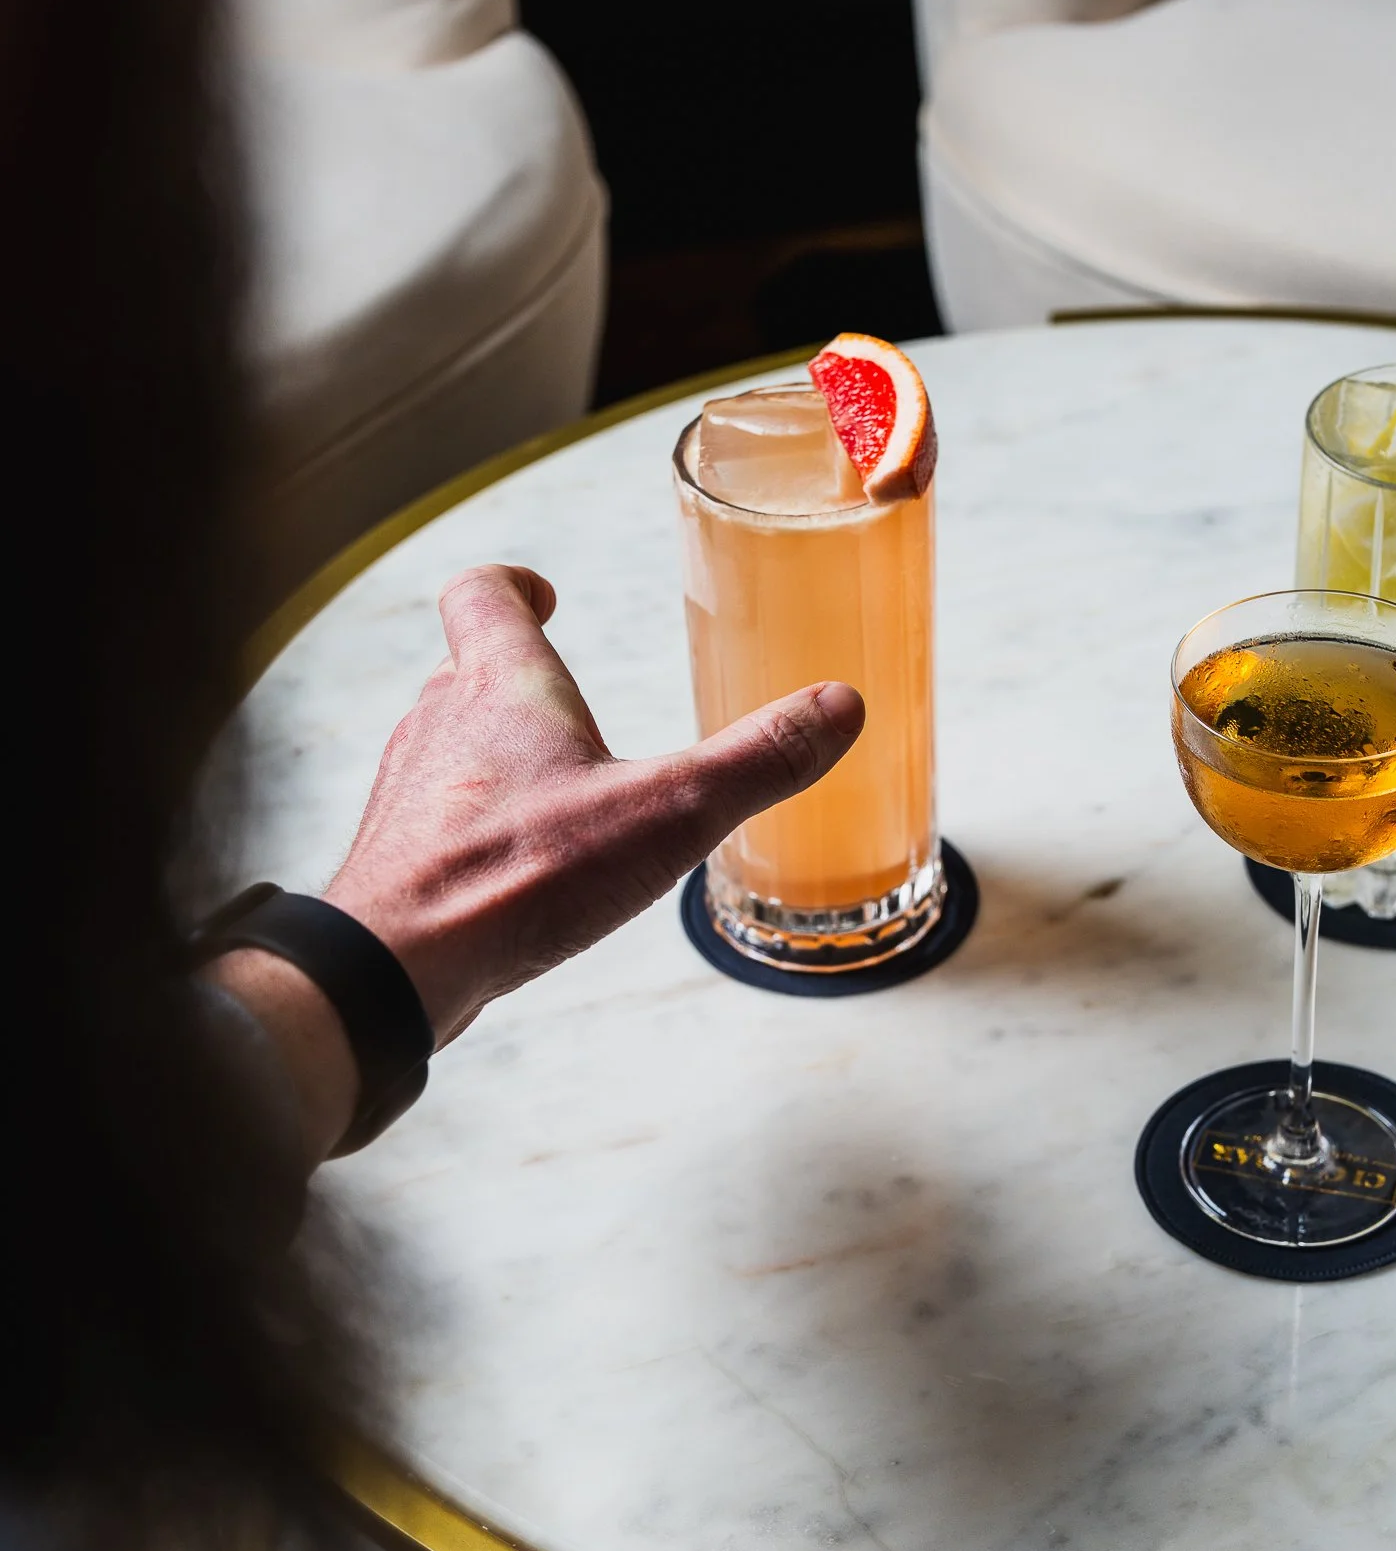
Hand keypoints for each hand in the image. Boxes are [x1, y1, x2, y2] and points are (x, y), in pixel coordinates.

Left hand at [323, 564, 862, 1046]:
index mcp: (501, 686)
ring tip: (556, 787)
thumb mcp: (666, 814)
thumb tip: (841, 706)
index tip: (541, 593)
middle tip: (563, 693)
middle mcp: (441, 723)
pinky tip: (523, 870)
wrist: (398, 966)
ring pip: (449, 746)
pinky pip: (442, 820)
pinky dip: (480, 825)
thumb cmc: (518, 875)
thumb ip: (757, 761)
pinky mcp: (402, 857)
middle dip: (516, 675)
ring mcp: (412, 792)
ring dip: (497, 754)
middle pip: (464, 669)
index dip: (512, 585)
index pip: (481, 594)